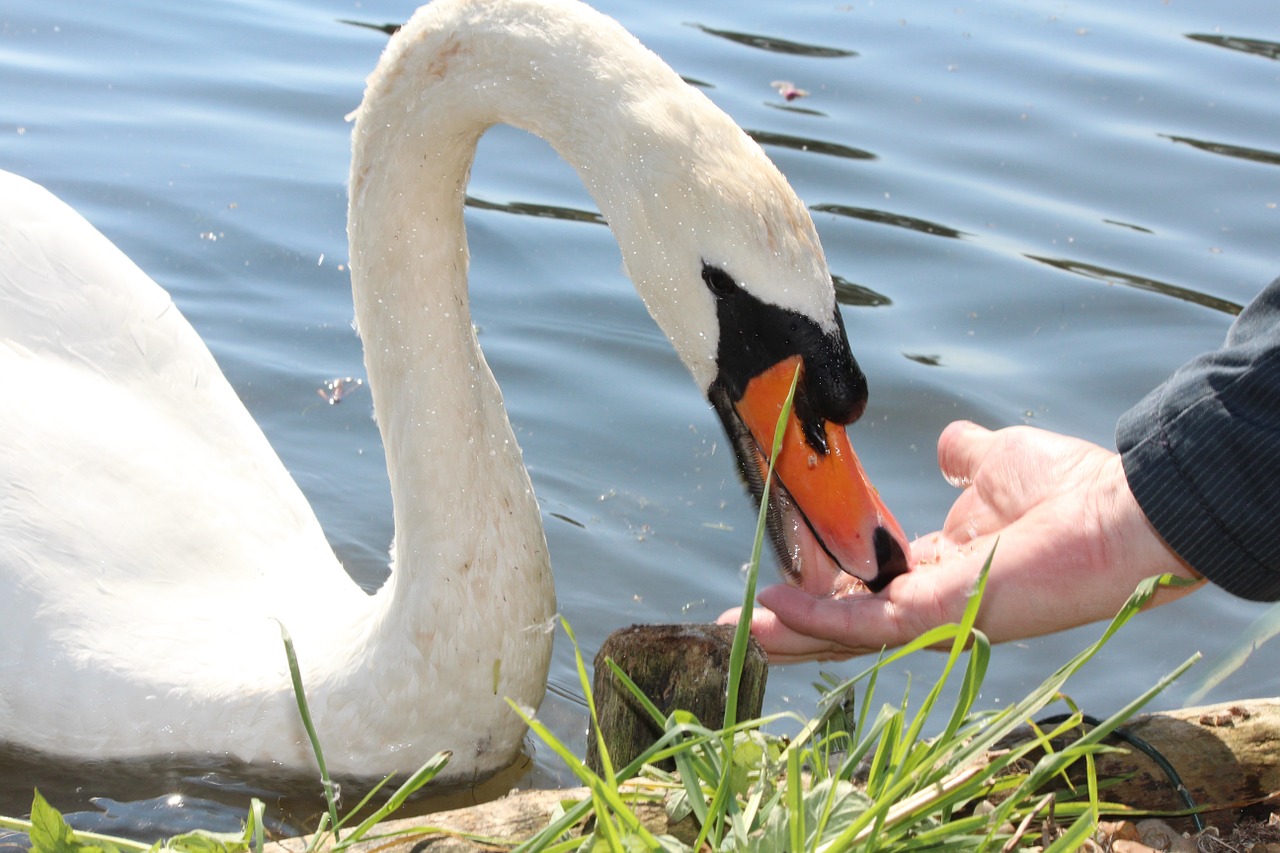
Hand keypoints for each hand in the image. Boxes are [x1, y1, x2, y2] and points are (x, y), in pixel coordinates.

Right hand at [718, 420, 1203, 662]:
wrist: (1120, 512)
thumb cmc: (1070, 489)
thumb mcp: (998, 460)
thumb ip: (967, 458)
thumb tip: (952, 443)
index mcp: (944, 568)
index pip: (871, 587)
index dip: (826, 586)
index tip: (782, 577)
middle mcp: (933, 599)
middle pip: (850, 621)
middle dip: (794, 625)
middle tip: (739, 628)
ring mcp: (934, 613)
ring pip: (846, 633)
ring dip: (789, 632)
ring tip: (736, 632)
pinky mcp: (938, 614)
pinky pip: (864, 624)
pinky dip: (815, 617)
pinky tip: (770, 609)